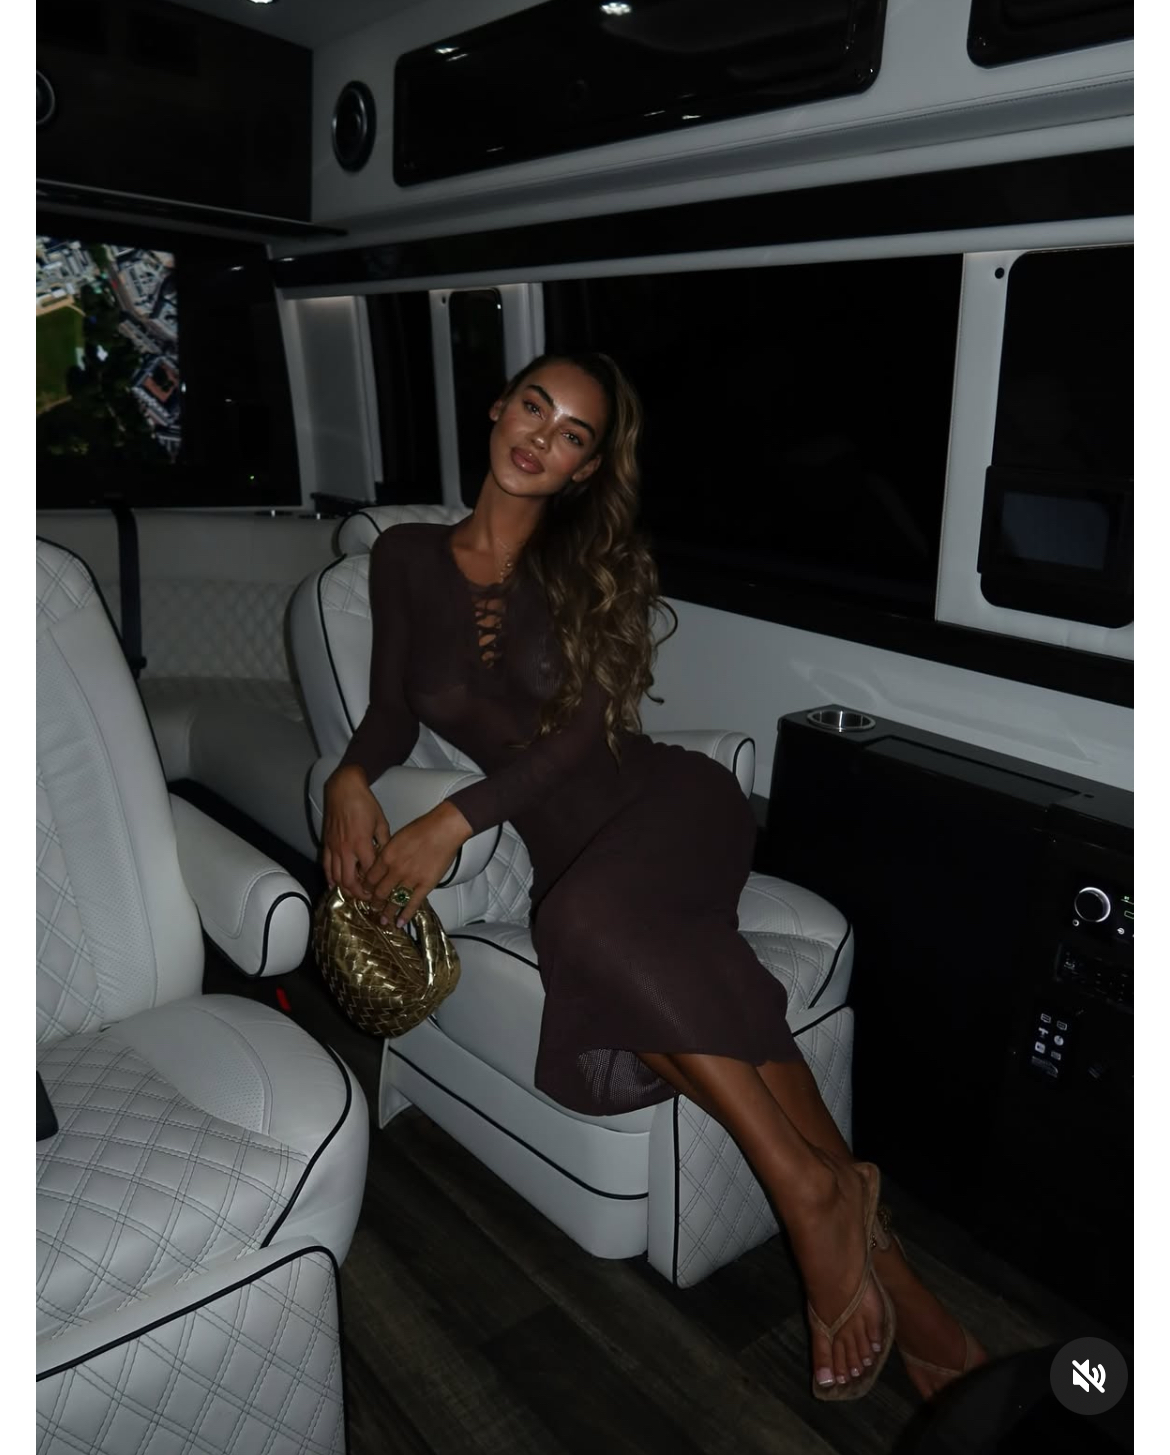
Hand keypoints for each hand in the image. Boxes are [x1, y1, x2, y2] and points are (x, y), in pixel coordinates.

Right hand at [321, 765, 390, 899]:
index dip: (375, 884)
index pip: (369, 873)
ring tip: (353, 894)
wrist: (343, 789)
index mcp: (362, 844)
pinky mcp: (327, 844)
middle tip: (367, 899)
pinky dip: (330, 878)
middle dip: (359, 894)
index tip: (382, 890)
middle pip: (350, 881)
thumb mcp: (381, 822)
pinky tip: (334, 885)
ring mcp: (334, 847)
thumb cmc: (364, 802)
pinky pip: (326, 866)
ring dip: (345, 889)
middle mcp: (346, 849)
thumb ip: (384, 842)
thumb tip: (387, 856)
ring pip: (336, 877)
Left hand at [363, 800, 473, 927]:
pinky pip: (412, 903)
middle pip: (379, 892)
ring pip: (393, 901)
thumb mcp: (397, 837)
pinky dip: (405, 915)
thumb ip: (388, 853)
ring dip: (387, 912)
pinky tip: (400, 922)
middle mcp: (396, 870)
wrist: (444, 828)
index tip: (365, 892)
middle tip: (372, 907)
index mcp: (386, 856)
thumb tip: (382, 864)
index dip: (366, 888)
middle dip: (374, 902)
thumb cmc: (423, 828)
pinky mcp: (425, 885)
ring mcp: (410, 879)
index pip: (370, 878)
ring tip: (383, 920)